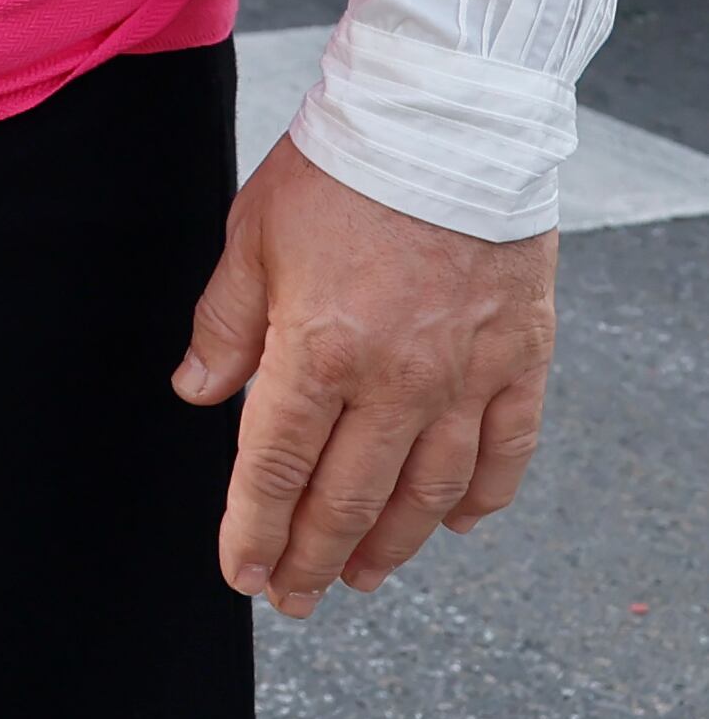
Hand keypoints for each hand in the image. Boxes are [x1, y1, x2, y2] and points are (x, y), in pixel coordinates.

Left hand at [179, 137, 558, 613]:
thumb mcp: (250, 238)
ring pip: (429, 490)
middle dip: (314, 556)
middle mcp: (397, 380)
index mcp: (318, 352)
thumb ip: (225, 325)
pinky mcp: (520, 357)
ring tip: (361, 575)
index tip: (241, 572)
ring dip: (392, 543)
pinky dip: (483, 497)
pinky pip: (506, 449)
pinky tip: (460, 525)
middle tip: (294, 597)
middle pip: (349, 496)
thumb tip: (197, 393)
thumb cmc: (337, 171)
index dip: (254, 528)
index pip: (275, 466)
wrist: (445, 121)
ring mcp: (466, 375)